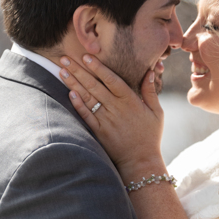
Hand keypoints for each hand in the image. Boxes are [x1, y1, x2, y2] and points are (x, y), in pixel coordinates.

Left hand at [59, 54, 165, 181]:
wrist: (141, 162)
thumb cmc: (150, 136)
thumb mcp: (157, 112)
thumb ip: (151, 91)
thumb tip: (151, 71)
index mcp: (130, 101)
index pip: (112, 79)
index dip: (98, 67)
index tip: (86, 55)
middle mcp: (116, 109)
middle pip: (94, 86)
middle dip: (78, 70)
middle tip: (64, 58)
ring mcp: (106, 120)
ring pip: (88, 98)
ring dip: (73, 83)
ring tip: (61, 71)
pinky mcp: (99, 132)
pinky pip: (86, 116)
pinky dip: (78, 104)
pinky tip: (69, 93)